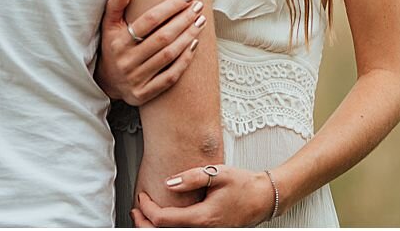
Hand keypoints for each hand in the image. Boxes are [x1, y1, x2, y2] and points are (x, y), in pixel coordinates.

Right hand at [96, 0, 205, 105]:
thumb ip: (115, 6)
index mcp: (118, 42)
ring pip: (168, 56)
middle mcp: (126, 62)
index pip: (149, 21)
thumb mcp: (109, 26)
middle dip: (184, 20)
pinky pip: (170, 76)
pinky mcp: (144, 94)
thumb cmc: (112, 48)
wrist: (106, 83)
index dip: (170, 7)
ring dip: (188, 37)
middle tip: (198, 7)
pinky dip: (184, 60)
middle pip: (162, 38)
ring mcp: (136, 79)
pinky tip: (194, 45)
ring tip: (200, 22)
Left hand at [131, 166, 275, 227]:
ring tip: (145, 214)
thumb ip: (192, 178)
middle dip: (144, 224)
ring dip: (155, 227)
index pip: (163, 220)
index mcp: (202, 217)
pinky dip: (169, 227)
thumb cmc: (244, 185)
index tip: (142, 197)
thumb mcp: (218, 174)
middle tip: (136, 210)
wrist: (263, 198)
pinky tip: (165, 218)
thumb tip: (168, 183)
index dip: (147, 209)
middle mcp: (203, 230)